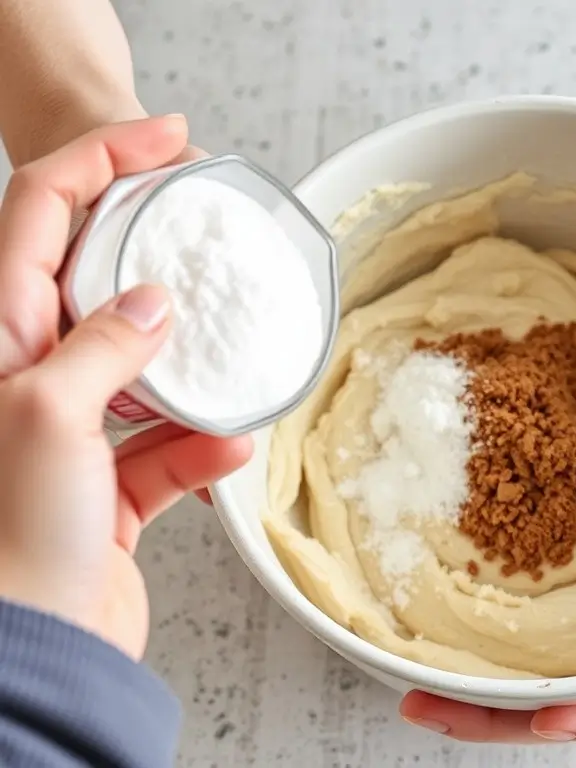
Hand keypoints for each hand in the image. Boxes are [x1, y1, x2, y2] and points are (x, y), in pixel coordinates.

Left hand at [1, 104, 216, 501]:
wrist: (38, 651)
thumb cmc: (15, 538)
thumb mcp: (45, 413)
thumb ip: (103, 345)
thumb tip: (153, 303)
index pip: (39, 213)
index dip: (104, 160)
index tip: (171, 137)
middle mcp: (29, 377)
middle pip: (97, 285)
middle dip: (156, 260)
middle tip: (212, 242)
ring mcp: (72, 433)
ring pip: (144, 370)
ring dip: (193, 371)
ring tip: (234, 362)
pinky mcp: (111, 485)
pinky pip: (166, 446)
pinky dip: (201, 446)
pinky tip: (227, 449)